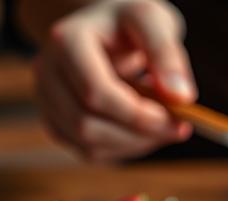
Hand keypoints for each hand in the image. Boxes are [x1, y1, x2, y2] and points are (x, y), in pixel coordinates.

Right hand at [34, 0, 194, 160]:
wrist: (104, 28)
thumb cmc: (128, 23)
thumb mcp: (152, 21)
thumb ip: (167, 54)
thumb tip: (181, 97)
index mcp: (67, 41)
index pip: (96, 92)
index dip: (137, 115)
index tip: (178, 121)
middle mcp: (47, 71)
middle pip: (87, 124)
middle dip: (139, 135)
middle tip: (178, 128)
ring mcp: (46, 100)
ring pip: (88, 144)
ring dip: (134, 144)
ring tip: (163, 124)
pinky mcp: (56, 121)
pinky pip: (89, 152)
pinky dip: (123, 149)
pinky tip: (143, 129)